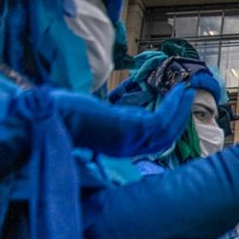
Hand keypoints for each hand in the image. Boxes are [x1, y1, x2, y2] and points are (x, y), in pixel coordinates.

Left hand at [11, 83, 193, 157]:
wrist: (51, 114)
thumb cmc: (64, 114)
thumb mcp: (93, 117)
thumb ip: (109, 119)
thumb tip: (116, 113)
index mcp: (119, 146)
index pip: (153, 141)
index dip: (168, 125)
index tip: (175, 107)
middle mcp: (127, 147)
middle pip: (165, 138)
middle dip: (179, 117)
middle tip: (187, 97)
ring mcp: (130, 141)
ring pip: (167, 130)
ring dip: (179, 110)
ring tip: (186, 92)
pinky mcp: (130, 131)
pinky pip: (161, 120)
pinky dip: (173, 106)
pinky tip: (177, 91)